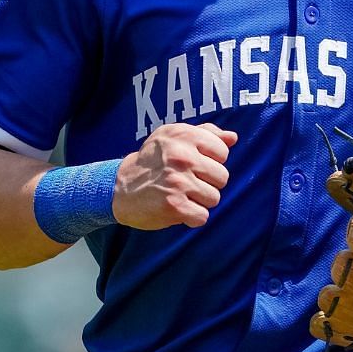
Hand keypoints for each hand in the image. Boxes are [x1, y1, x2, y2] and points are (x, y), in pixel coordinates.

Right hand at [113, 122, 236, 229]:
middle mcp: (182, 157)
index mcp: (184, 136)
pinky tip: (177, 208)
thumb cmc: (152, 161)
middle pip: (222, 178)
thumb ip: (205, 133)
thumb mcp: (173, 137)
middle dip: (207, 183)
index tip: (192, 165)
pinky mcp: (175, 205)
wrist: (119, 187)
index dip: (210, 162)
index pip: (222, 152)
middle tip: (184, 182)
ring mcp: (179, 181)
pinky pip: (202, 216)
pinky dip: (192, 218)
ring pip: (214, 198)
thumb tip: (233, 138)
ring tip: (179, 195)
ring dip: (199, 201)